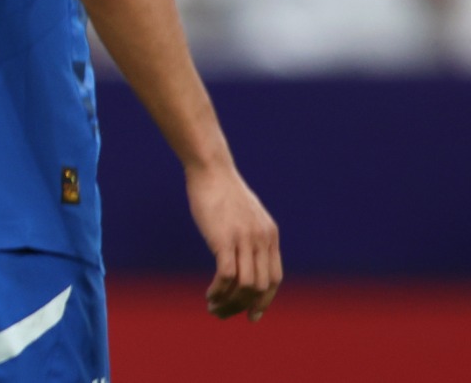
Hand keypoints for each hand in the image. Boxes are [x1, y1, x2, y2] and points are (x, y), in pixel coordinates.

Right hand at [187, 161, 280, 320]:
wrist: (211, 169)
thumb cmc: (222, 189)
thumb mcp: (246, 213)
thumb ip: (251, 232)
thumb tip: (245, 250)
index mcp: (270, 236)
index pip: (274, 278)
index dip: (265, 300)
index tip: (252, 315)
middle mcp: (262, 240)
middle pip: (261, 286)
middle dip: (243, 306)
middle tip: (224, 314)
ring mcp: (244, 239)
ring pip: (245, 285)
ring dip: (229, 302)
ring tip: (213, 307)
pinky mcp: (224, 239)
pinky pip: (227, 275)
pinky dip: (219, 290)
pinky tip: (209, 294)